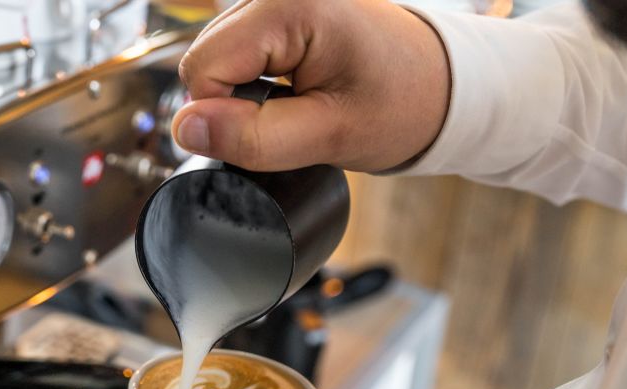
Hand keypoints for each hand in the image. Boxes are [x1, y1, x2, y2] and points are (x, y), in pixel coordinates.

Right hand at [173, 0, 450, 171]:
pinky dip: (255, 82)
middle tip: (294, 118)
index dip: (226, 117)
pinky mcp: (273, 13)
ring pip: (214, 60)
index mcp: (289, 6)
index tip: (278, 130)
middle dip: (235, 104)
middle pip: (202, 61)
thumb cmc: (402, 104)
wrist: (443, 85)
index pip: (203, 70)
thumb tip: (184, 129)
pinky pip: (234, 54)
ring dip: (245, 95)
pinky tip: (292, 88)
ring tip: (299, 103)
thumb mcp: (329, 135)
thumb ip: (253, 137)